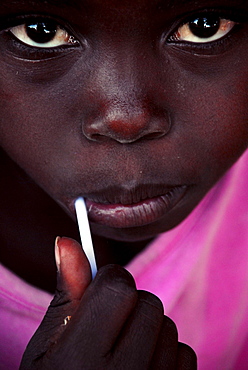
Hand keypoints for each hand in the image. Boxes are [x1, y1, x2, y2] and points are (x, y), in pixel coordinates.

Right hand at [20, 237, 196, 368]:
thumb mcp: (46, 347)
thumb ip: (64, 294)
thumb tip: (68, 243)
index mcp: (79, 361)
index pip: (118, 290)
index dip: (109, 281)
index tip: (101, 290)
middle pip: (148, 303)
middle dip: (129, 305)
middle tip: (109, 326)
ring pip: (168, 326)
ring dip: (149, 329)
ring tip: (124, 350)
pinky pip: (185, 356)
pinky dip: (167, 354)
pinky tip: (144, 367)